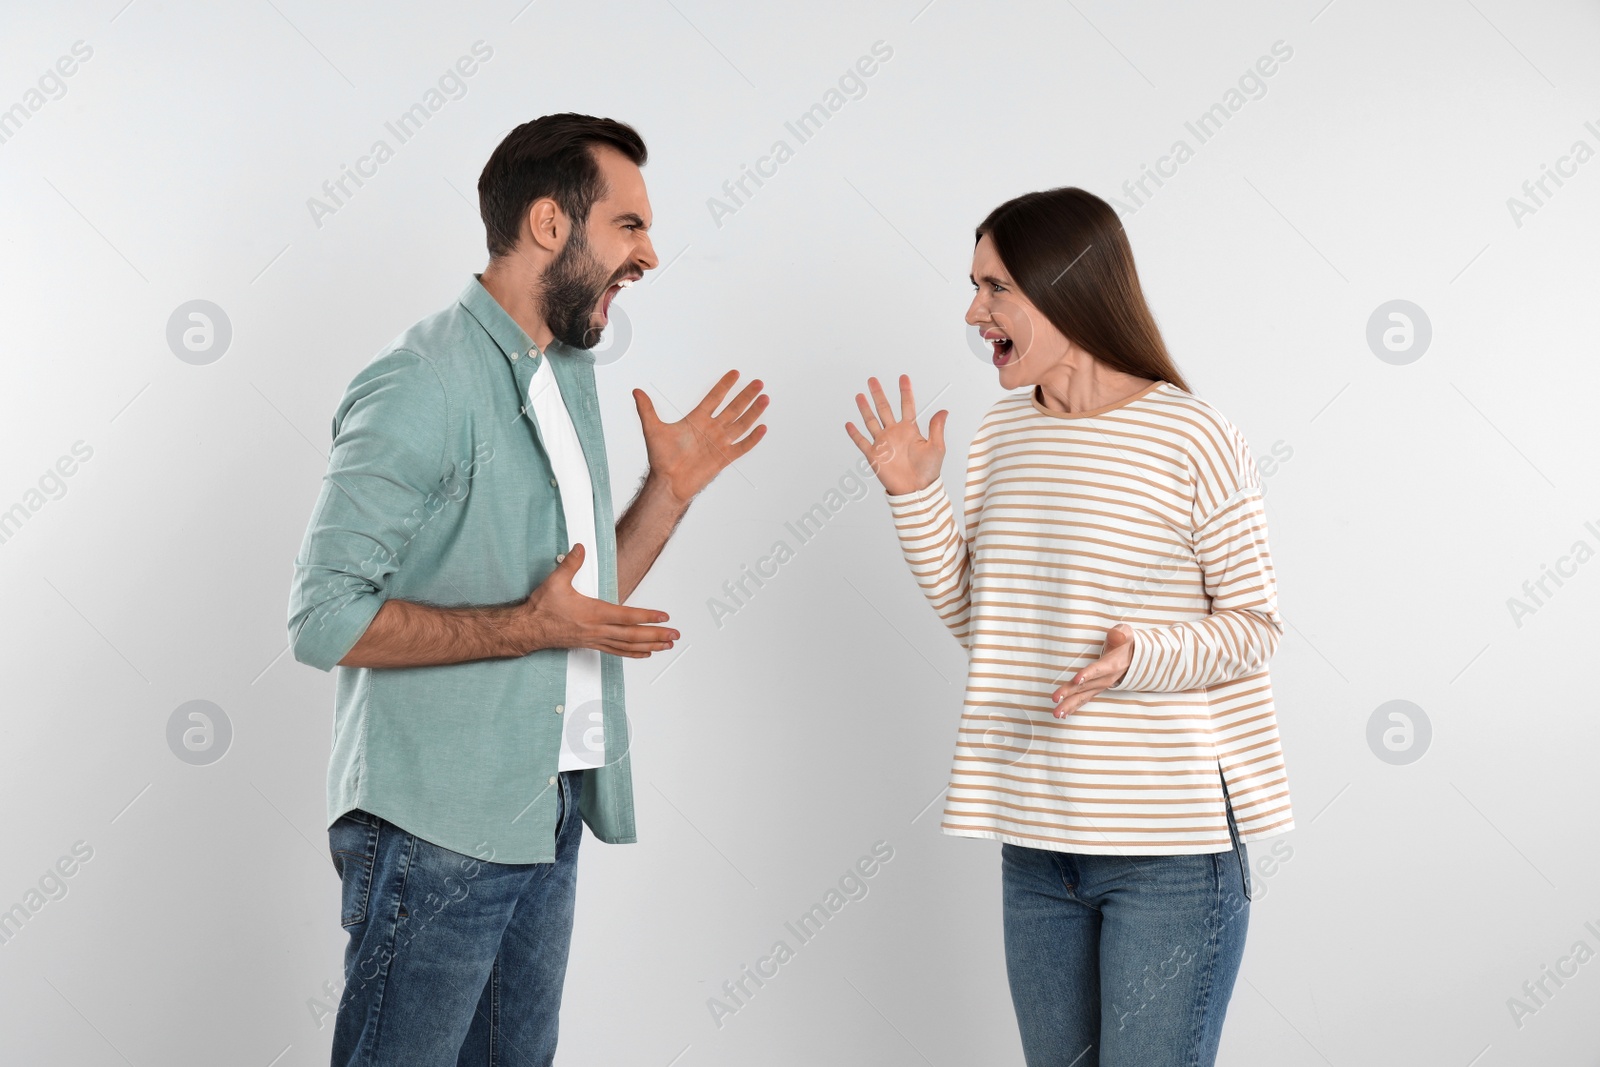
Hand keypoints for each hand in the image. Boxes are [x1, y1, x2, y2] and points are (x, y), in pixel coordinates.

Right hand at [520, 543, 678, 657]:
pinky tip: (645, 654)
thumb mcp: (556, 581)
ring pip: (628, 646)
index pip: (627, 616)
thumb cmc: (542, 608)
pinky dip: (633, 654)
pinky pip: (617, 652)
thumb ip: (571, 563)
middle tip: (674, 636)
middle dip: (657, 635)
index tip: (664, 617)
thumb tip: (580, 548)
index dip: (647, 616)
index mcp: (593, 613)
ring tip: (667, 646)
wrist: (529, 629)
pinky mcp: (592, 644)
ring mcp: (596, 639)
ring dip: (650, 646)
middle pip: (633, 635)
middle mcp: (598, 629)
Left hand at [633, 371, 767, 504]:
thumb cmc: (661, 459)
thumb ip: (647, 410)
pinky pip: (742, 447)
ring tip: (764, 399)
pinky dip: (752, 438)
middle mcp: (711, 430)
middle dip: (746, 395)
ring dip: (753, 412)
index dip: (724, 386)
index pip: (714, 398)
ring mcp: (719, 443)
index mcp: (697, 420)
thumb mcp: (653, 429)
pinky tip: (762, 428)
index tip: (735, 374)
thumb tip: (636, 392)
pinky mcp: (723, 458)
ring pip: (741, 424)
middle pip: (733, 408)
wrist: (668, 482)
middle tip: (757, 383)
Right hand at [844, 375, 946, 495]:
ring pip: (871, 421)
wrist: (916, 490)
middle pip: (884, 409)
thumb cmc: (928, 471)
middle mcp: (894, 433)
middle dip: (878, 394)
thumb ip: (937, 428)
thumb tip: (944, 410)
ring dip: (865, 408)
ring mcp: (883, 443)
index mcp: (910, 430)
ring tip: (860, 395)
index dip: (905, 391)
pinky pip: (861, 442)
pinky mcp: (874, 455)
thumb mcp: (937, 447)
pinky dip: (854, 433)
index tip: (903, 377)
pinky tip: (849, 424)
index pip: (907, 405)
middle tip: (873, 380)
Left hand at [1050, 624, 1133, 716]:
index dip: (1088, 674)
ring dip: (1069, 705)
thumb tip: (1116, 635)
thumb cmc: (1125, 643)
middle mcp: (1105, 678)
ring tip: (1056, 713)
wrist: (1135, 658)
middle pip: (1086, 686)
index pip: (1098, 669)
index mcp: (1111, 664)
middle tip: (1055, 699)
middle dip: (1070, 693)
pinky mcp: (1096, 689)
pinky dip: (1074, 707)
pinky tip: (1064, 714)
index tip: (1076, 680)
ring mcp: (1100, 686)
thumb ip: (1120, 633)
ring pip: (1083, 696)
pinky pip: (1084, 699)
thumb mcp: (1126, 633)